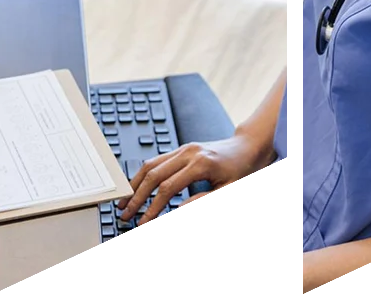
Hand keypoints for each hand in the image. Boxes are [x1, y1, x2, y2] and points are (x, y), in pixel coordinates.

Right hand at [117, 135, 260, 226]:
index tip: (143, 222)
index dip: (153, 207)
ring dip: (135, 184)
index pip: (168, 188)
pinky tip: (137, 187)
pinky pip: (157, 160)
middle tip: (126, 214)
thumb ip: (203, 200)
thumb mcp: (227, 189)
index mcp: (200, 164)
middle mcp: (188, 153)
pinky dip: (143, 174)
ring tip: (125, 201)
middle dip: (137, 197)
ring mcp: (183, 148)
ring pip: (150, 164)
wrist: (245, 147)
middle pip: (153, 175)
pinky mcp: (181, 149)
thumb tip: (177, 210)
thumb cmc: (240, 169)